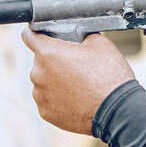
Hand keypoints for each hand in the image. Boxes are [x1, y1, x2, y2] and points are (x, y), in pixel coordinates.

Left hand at [19, 29, 135, 133]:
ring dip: (56, 82)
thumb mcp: (100, 43)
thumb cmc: (109, 78)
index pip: (28, 36)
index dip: (36, 34)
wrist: (117, 111)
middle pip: (40, 61)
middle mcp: (38, 73)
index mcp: (48, 52)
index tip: (41, 37)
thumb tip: (78, 36)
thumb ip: (81, 35)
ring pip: (44, 82)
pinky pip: (48, 100)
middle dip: (55, 62)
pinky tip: (76, 99)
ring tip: (79, 86)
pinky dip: (58, 99)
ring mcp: (40, 95)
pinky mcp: (45, 112)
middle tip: (76, 67)